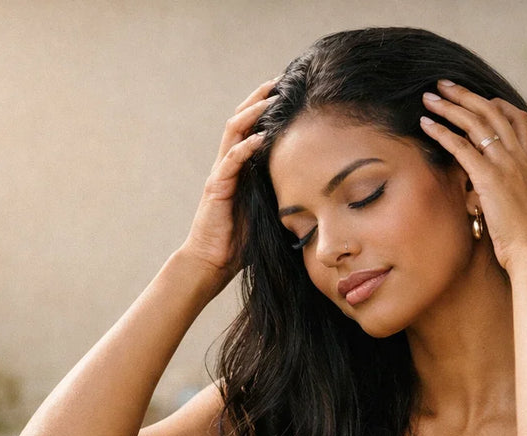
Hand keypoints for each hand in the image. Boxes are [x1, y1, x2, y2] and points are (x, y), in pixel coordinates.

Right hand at [177, 77, 276, 290]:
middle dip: (259, 98)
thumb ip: (281, 192)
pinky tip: (261, 137)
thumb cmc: (239, 242)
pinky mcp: (216, 188)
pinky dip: (245, 147)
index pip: (252, 127)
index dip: (267, 107)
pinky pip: (230, 161)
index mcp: (239, 168)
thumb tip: (314, 185)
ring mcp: (221, 174)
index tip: (289, 91)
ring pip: (233, 132)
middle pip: (241, 120)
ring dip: (252, 113)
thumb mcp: (268, 210)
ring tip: (270, 99)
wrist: (212, 263)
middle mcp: (228, 165)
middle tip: (281, 80)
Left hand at [418, 80, 526, 273]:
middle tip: (443, 84)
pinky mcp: (489, 177)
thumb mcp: (521, 205)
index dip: (498, 104)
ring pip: (475, 123)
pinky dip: (442, 132)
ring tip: (429, 98)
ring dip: (449, 107)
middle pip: (492, 112)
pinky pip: (461, 146)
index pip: (519, 119)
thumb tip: (485, 191)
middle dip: (465, 95)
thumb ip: (506, 189)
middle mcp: (521, 156)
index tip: (480, 97)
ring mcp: (506, 164)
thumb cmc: (526, 237)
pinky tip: (426, 124)